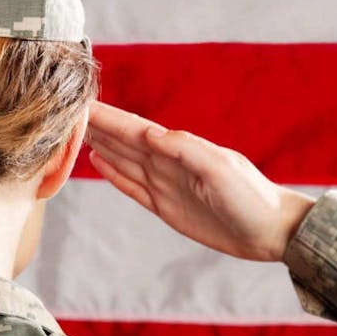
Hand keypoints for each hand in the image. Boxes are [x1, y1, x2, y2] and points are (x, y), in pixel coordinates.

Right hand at [86, 101, 314, 261]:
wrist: (269, 231)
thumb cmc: (251, 197)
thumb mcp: (221, 168)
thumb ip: (185, 149)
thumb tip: (148, 133)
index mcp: (179, 149)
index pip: (135, 129)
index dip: (109, 117)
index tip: (83, 103)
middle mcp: (166, 163)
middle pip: (123, 141)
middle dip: (96, 126)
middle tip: (66, 112)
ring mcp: (164, 184)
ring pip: (122, 160)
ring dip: (100, 144)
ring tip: (75, 131)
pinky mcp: (164, 206)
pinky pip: (131, 186)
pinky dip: (113, 173)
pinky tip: (97, 160)